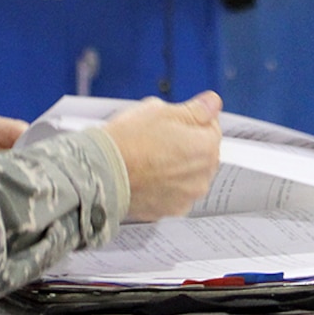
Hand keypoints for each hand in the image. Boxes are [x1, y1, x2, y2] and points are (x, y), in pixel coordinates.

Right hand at [102, 91, 222, 220]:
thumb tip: (212, 103)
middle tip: (158, 139)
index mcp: (205, 148)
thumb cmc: (128, 143)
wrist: (101, 176)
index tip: (173, 122)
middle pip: (203, 153)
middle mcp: (202, 177)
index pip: (212, 127)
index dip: (191, 120)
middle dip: (187, 144)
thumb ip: (195, 109)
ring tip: (149, 159)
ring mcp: (186, 197)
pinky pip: (175, 193)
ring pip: (189, 175)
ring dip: (178, 167)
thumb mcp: (161, 111)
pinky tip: (147, 176)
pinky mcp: (169, 211)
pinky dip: (166, 186)